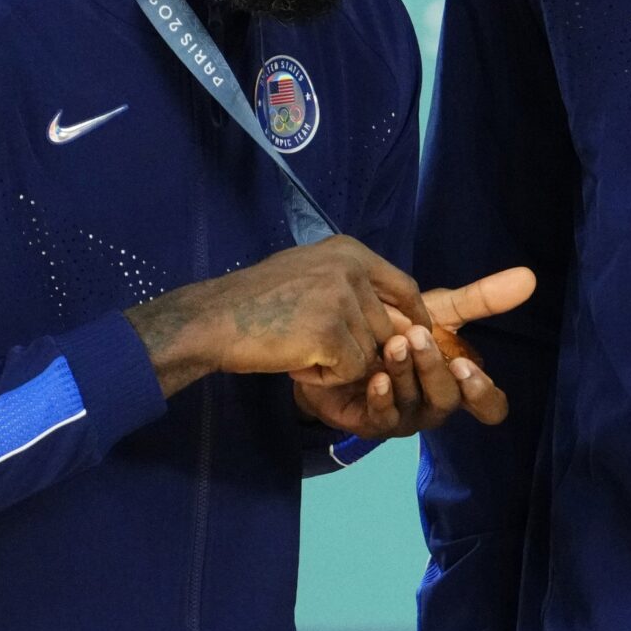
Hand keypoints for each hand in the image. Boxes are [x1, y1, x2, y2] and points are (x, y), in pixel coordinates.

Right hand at [127, 234, 426, 395]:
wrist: (214, 320)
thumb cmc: (256, 301)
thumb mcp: (311, 274)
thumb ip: (352, 287)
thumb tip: (400, 318)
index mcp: (350, 251)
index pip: (404, 287)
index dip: (413, 317)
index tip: (416, 338)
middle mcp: (352, 269)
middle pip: (389, 328)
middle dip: (361, 349)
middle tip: (313, 347)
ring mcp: (343, 299)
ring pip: (370, 353)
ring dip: (338, 364)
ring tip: (298, 350)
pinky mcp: (333, 333)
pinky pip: (351, 371)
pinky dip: (324, 378)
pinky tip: (295, 363)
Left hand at [293, 266, 536, 439]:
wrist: (338, 335)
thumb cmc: (397, 327)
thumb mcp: (440, 311)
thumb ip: (481, 299)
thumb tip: (529, 277)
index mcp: (458, 384)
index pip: (489, 406)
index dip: (483, 395)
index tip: (466, 367)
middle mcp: (435, 406)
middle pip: (448, 401)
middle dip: (434, 369)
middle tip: (419, 336)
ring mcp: (404, 418)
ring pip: (415, 405)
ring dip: (406, 373)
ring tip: (394, 342)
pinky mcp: (370, 423)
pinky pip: (381, 418)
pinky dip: (381, 396)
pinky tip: (375, 375)